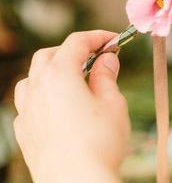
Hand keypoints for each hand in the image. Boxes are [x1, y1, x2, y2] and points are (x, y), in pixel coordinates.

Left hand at [14, 31, 129, 182]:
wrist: (77, 182)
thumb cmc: (99, 142)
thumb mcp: (112, 103)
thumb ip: (107, 76)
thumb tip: (107, 59)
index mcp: (59, 75)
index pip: (77, 42)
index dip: (98, 37)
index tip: (114, 40)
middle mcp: (37, 88)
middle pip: (49, 55)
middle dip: (74, 50)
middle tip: (97, 57)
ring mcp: (26, 110)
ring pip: (32, 77)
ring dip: (52, 71)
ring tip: (74, 80)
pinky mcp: (24, 131)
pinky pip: (28, 103)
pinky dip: (43, 95)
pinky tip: (59, 107)